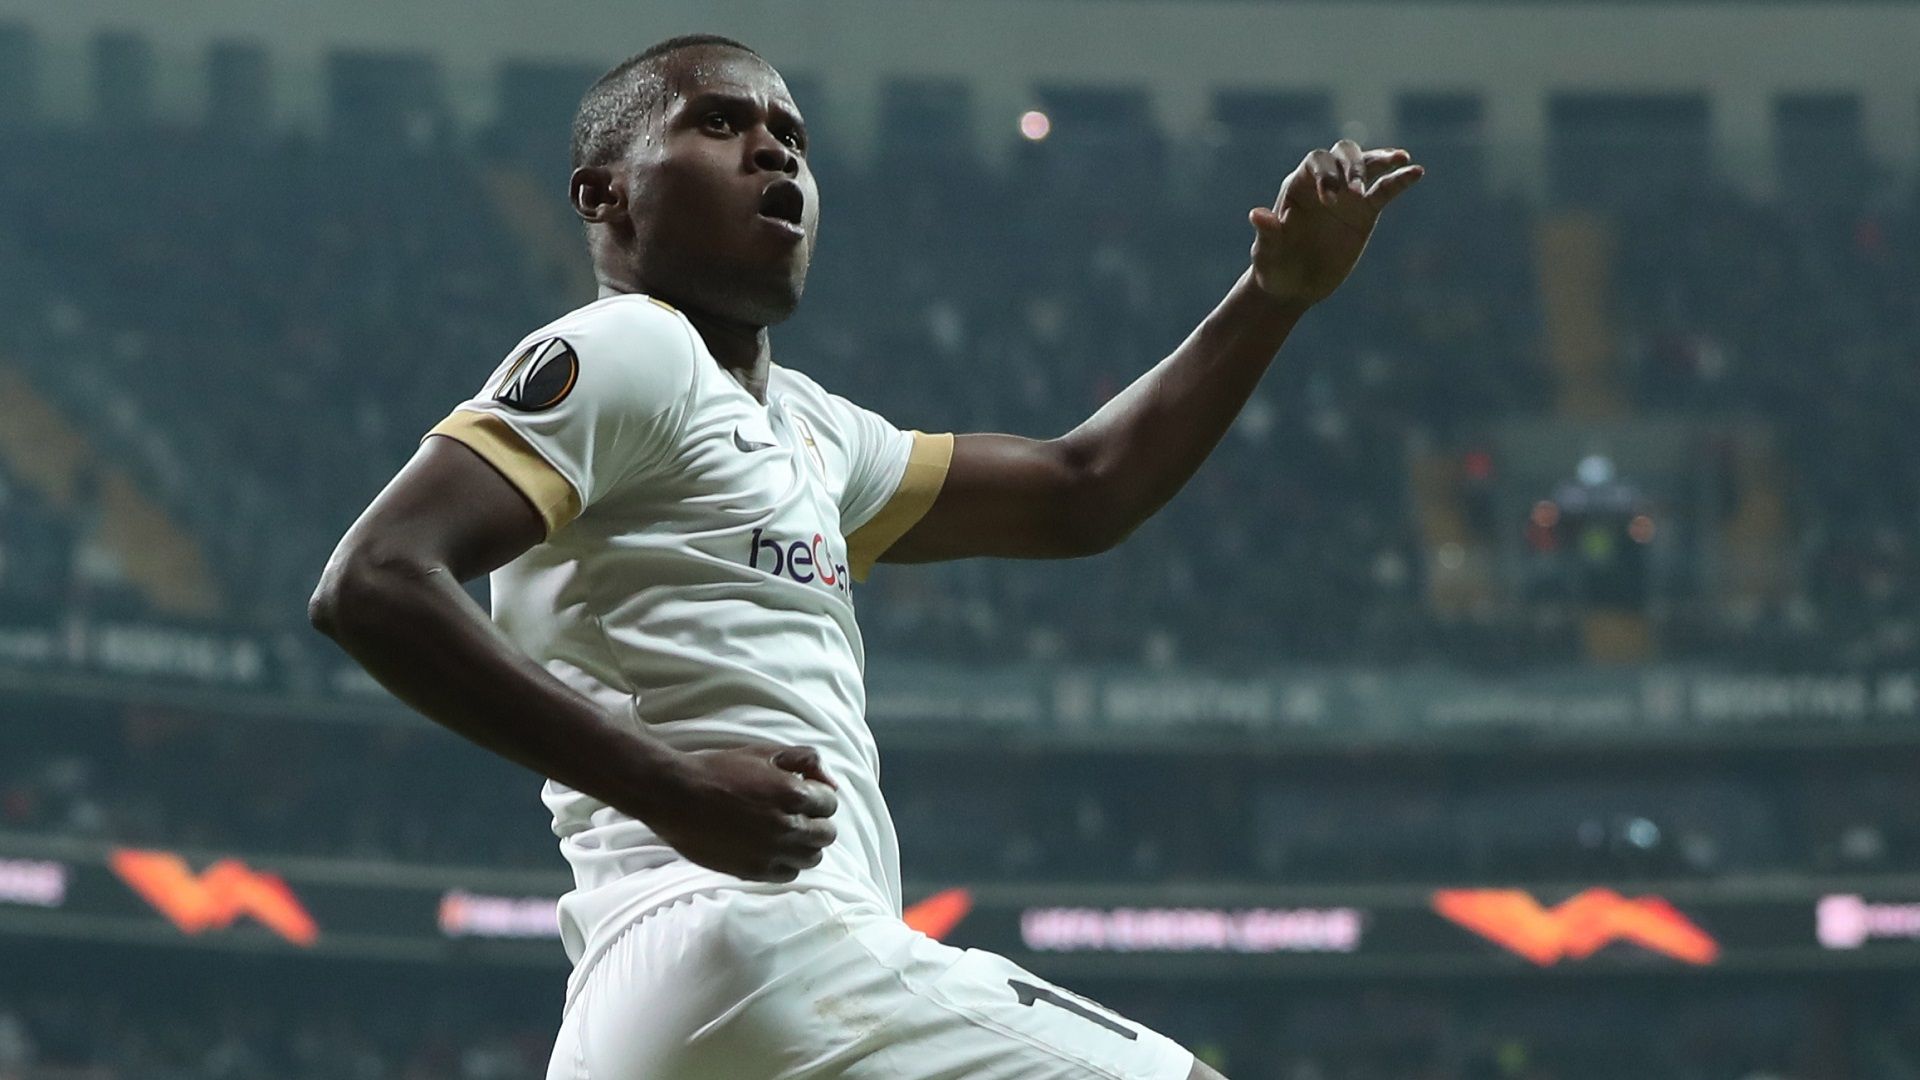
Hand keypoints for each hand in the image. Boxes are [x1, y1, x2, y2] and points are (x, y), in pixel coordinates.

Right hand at [647, 743, 839, 882]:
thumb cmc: (720, 769)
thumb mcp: (765, 752)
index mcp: (793, 794)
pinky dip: (786, 863)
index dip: (818, 797)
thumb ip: (806, 761)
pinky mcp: (753, 871)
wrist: (676, 795)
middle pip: (826, 834)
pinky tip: (771, 849)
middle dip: (817, 822)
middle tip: (797, 815)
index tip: (803, 795)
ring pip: (811, 858)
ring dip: (805, 845)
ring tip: (785, 833)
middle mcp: (787, 827)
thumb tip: (832, 784)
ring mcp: (771, 852)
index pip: (830, 804)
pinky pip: (788, 875)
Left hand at [1248, 140, 1423, 308]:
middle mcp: (1324, 183)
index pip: (1315, 163)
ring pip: (1366, 165)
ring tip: (1401, 161)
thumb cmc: (1274, 267)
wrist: (1293, 286)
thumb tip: (1256, 214)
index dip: (1326, 173)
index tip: (1330, 200)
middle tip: (1356, 195)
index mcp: (1298, 186)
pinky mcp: (1365, 212)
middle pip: (1342, 155)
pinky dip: (1400, 181)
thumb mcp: (1267, 254)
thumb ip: (1267, 234)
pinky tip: (1417, 172)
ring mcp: (1346, 195)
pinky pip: (1385, 191)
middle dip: (1352, 167)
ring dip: (1381, 161)